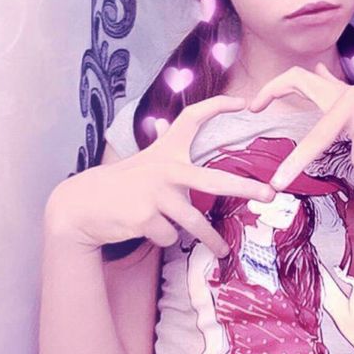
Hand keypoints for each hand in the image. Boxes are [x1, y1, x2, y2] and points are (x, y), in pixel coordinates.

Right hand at [46, 96, 274, 255]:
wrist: (83, 204)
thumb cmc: (121, 182)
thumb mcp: (143, 161)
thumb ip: (160, 150)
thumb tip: (161, 130)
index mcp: (167, 151)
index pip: (193, 118)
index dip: (218, 106)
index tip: (243, 102)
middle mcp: (165, 170)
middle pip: (214, 181)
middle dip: (245, 189)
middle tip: (269, 195)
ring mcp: (156, 195)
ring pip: (194, 224)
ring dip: (211, 240)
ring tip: (224, 251)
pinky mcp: (146, 219)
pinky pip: (170, 237)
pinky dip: (164, 238)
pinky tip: (147, 229)